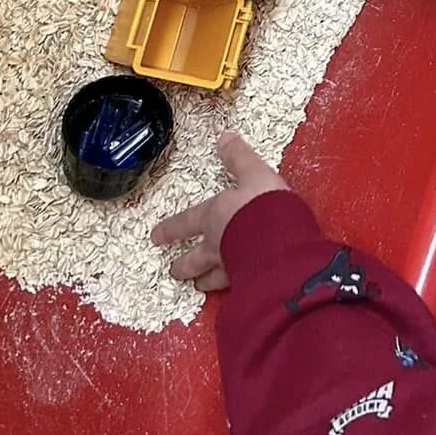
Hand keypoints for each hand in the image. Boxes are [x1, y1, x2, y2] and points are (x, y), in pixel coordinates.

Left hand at [151, 132, 289, 291]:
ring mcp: (230, 269)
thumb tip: (224, 137)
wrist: (280, 241)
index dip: (171, 229)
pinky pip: (233, 289)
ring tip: (198, 286)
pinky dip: (230, 293)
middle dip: (183, 265)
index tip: (155, 237)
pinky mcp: (247, 284)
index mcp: (214, 218)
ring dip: (203, 281)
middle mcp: (216, 246)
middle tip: (173, 271)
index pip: (186, 223)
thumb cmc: (262, 205)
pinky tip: (230, 297)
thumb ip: (239, 158)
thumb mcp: (253, 173)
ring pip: (210, 279)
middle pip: (193, 260)